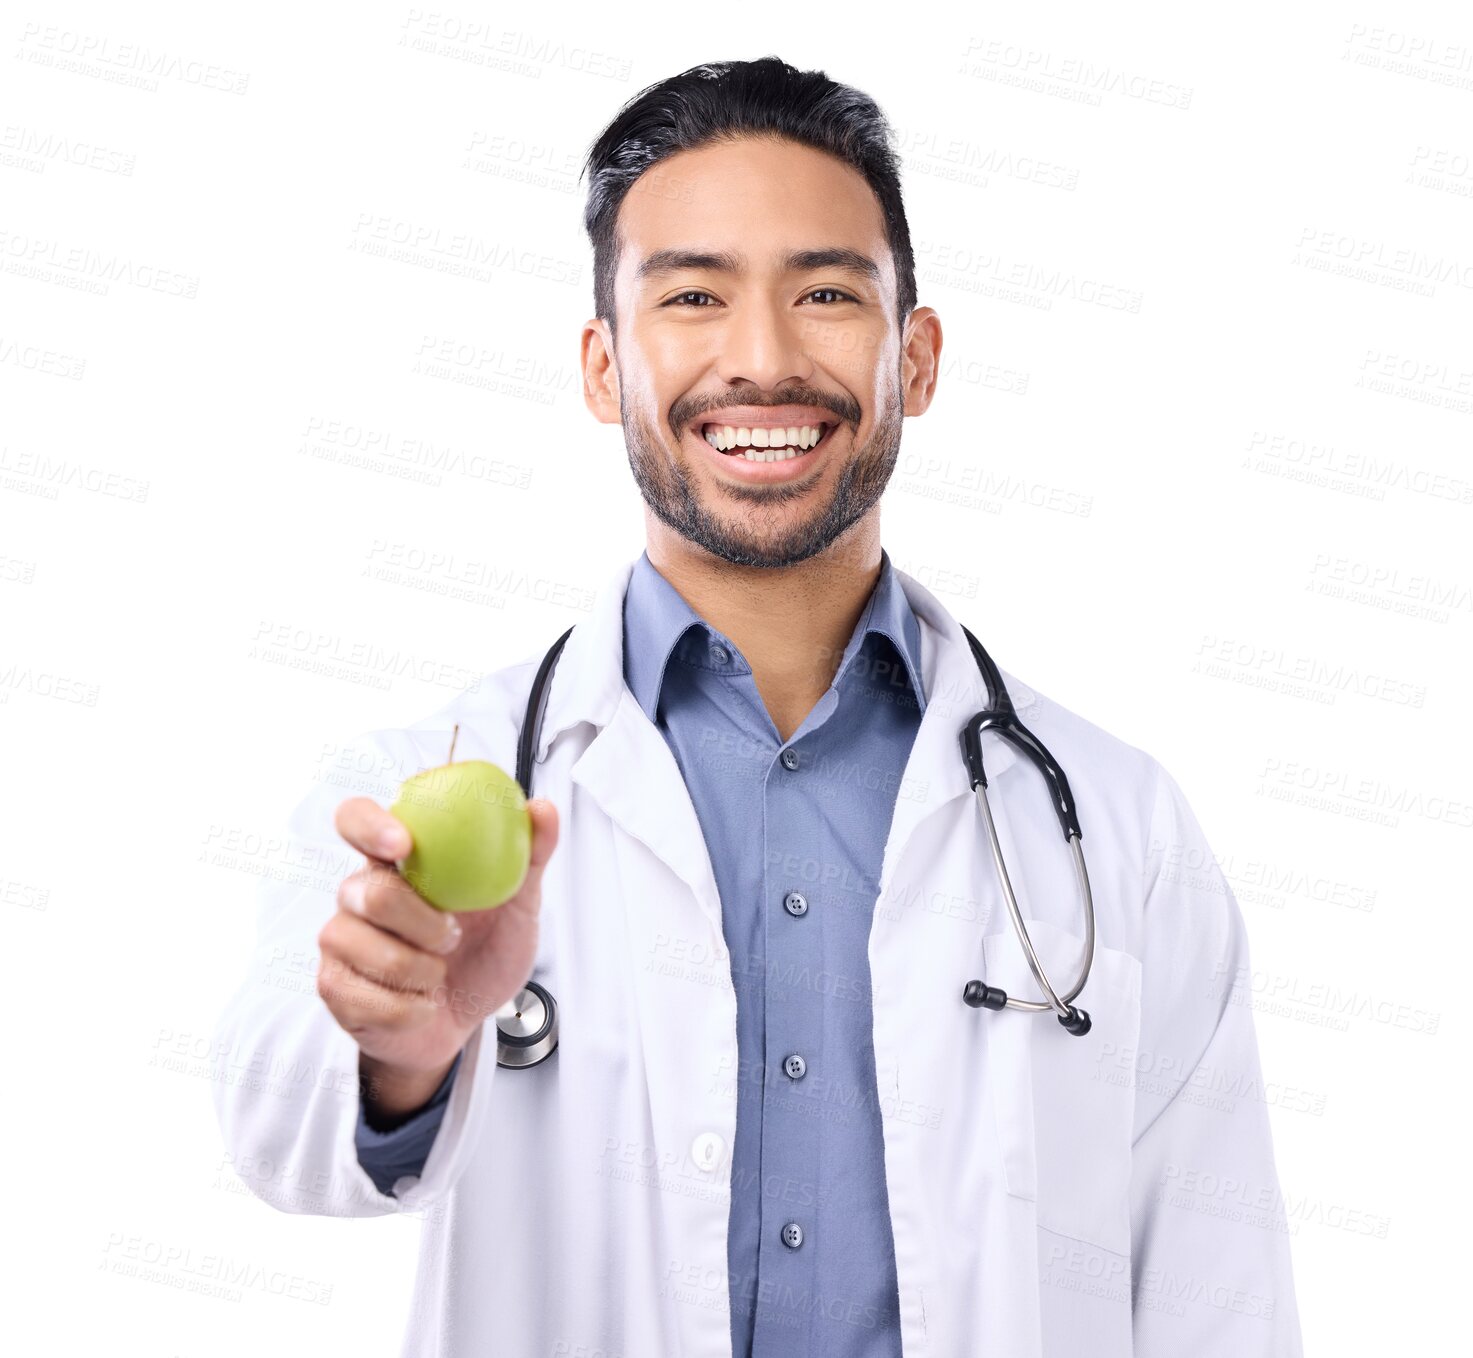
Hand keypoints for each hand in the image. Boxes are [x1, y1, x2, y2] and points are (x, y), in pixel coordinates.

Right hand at [317, 793, 558, 1103]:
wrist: (465, 1024)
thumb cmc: (481, 955)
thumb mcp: (517, 908)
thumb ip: (529, 857)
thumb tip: (543, 809)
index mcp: (395, 862)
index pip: (357, 819)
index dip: (370, 825)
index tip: (403, 844)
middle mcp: (358, 893)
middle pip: (370, 892)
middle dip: (423, 922)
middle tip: (453, 936)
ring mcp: (340, 940)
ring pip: (370, 948)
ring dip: (422, 971)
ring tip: (440, 973)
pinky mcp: (334, 987)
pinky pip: (370, 997)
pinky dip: (413, 1006)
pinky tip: (424, 1004)